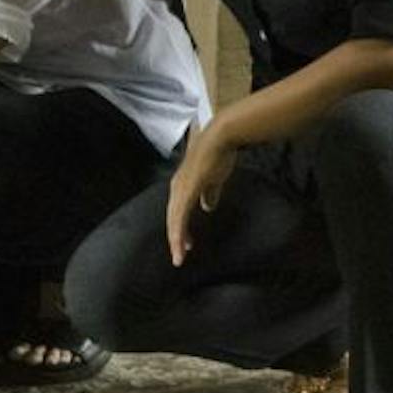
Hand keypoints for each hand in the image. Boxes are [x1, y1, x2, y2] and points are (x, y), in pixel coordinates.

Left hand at [166, 124, 236, 266]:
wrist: (220, 135)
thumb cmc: (218, 153)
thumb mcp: (214, 178)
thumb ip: (210, 193)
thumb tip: (207, 207)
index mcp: (183, 185)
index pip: (178, 212)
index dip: (180, 229)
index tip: (185, 244)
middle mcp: (177, 187)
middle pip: (172, 218)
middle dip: (175, 238)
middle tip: (179, 257)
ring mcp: (181, 188)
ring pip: (174, 220)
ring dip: (176, 239)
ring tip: (179, 256)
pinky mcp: (187, 189)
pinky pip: (180, 215)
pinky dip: (179, 231)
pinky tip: (181, 243)